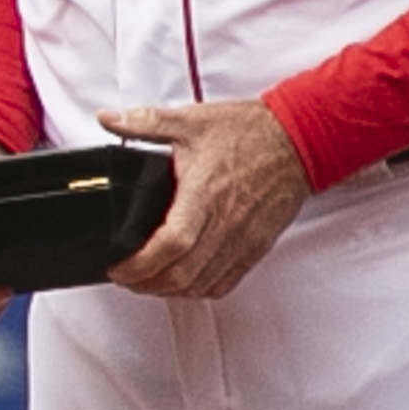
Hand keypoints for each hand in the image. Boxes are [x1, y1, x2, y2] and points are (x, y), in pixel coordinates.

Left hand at [100, 96, 310, 300]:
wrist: (299, 138)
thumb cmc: (248, 131)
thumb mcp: (190, 120)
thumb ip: (144, 121)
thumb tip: (108, 118)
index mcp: (204, 193)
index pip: (170, 244)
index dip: (139, 265)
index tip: (118, 268)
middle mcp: (225, 222)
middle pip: (182, 274)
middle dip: (145, 284)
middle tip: (125, 276)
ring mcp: (243, 239)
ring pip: (202, 284)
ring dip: (170, 290)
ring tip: (148, 280)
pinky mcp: (257, 246)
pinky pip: (226, 282)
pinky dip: (200, 289)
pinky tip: (184, 280)